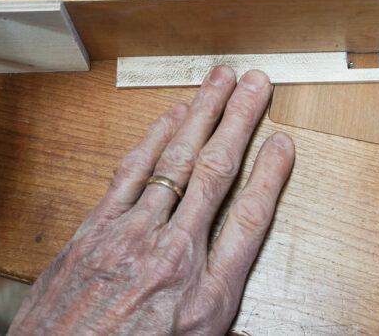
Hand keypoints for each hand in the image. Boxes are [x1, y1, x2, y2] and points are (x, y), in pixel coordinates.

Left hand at [10, 66, 294, 334]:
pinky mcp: (95, 230)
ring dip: (201, 114)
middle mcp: (172, 256)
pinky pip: (131, 172)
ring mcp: (130, 237)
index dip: (271, 175)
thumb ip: (220, 297)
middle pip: (216, 173)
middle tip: (256, 86)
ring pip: (175, 161)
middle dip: (240, 121)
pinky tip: (172, 114)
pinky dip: (154, 137)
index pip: (250, 219)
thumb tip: (239, 258)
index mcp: (205, 294)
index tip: (283, 143)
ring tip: (220, 82)